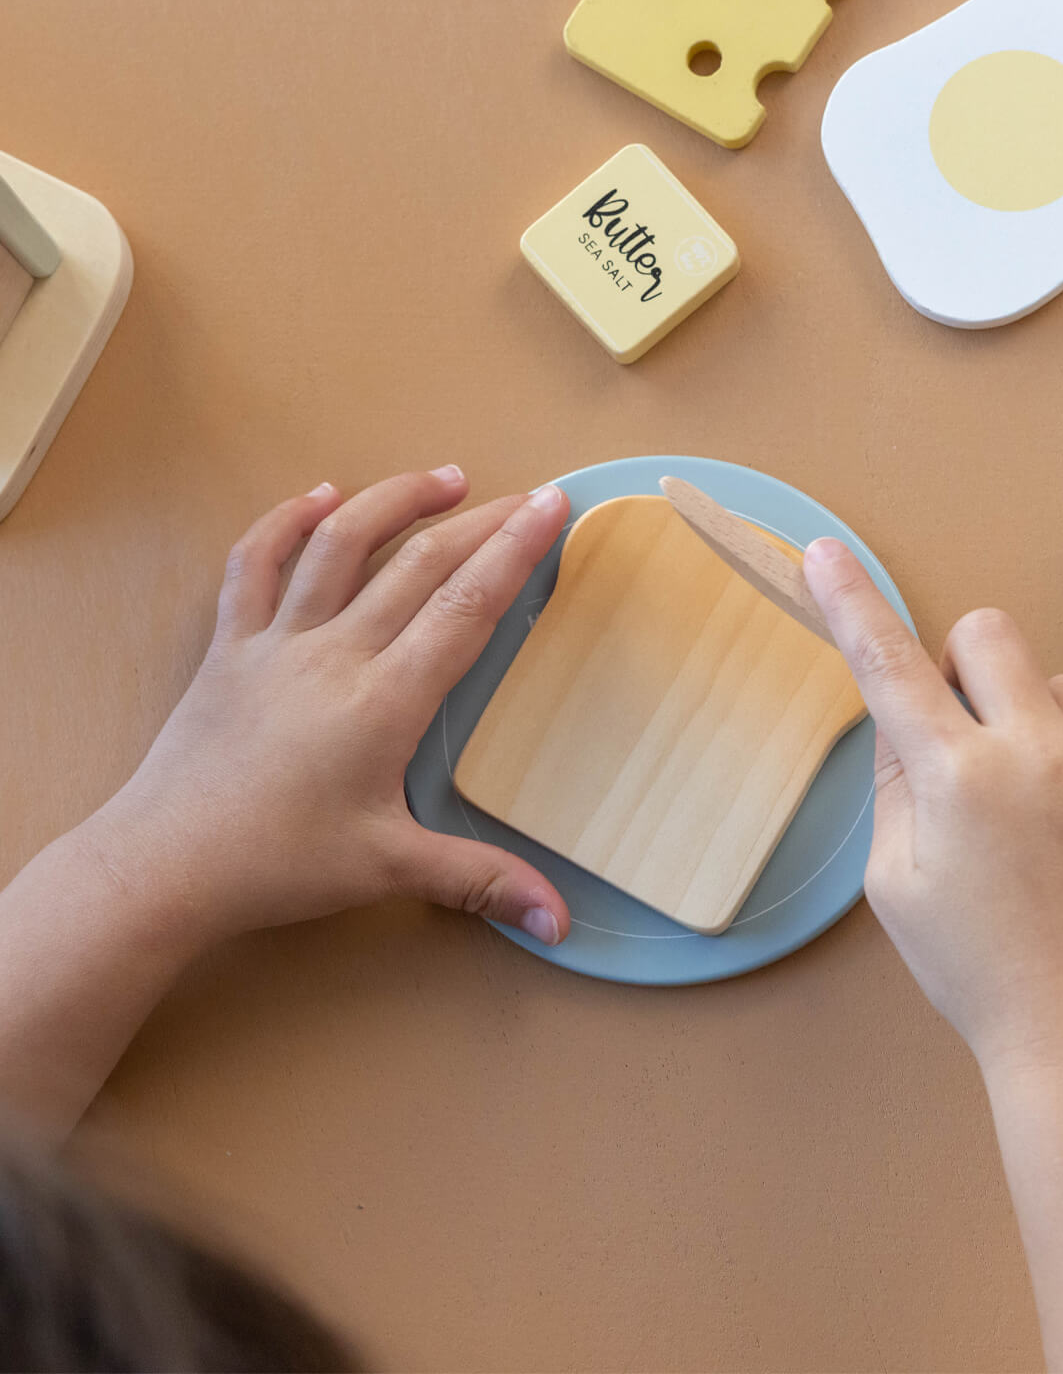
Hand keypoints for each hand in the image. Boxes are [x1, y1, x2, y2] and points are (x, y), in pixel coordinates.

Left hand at [97, 467, 573, 950]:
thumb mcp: (388, 870)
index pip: (465, 607)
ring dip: (395, 502)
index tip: (553, 505)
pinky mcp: (229, 645)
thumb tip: (561, 922)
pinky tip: (320, 495)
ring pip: (340, 545)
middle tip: (529, 495)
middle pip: (419, 565)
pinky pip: (254, 563)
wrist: (162, 865)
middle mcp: (335, 654)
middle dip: (482, 521)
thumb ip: (480, 882)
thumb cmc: (278, 864)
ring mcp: (276, 641)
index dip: (515, 551)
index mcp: (384, 701)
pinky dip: (287, 520)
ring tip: (447, 479)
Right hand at [802, 538, 1062, 1078]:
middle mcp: (1040, 753)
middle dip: (970, 669)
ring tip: (1051, 816)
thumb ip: (895, 782)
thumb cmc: (979, 968)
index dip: (852, 603)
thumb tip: (906, 713)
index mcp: (958, 778)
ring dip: (1044, 728)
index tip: (829, 553)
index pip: (890, 664)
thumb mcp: (897, 883)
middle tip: (974, 741)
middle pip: (990, 634)